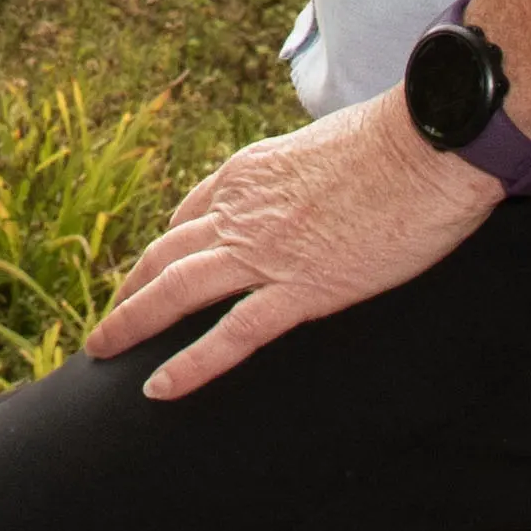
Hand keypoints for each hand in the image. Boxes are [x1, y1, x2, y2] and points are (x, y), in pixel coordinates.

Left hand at [81, 95, 505, 401]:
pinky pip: (231, 335)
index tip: (153, 270)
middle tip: (107, 322)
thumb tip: (322, 185)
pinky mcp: (301, 289)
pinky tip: (158, 388)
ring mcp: (266, 252)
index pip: (191, 214)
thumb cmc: (401, 142)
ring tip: (100, 351)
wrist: (430, 145)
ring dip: (131, 321)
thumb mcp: (331, 145)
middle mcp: (242, 211)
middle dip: (129, 288)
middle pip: (166, 253)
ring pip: (176, 291)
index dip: (166, 246)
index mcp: (249, 171)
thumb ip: (308, 172)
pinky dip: (189, 364)